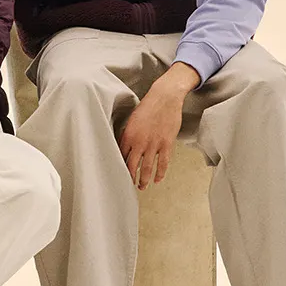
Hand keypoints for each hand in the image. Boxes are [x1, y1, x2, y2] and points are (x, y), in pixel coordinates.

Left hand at [120, 67, 198, 187]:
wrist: (165, 98)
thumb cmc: (149, 105)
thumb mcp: (132, 119)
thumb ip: (129, 134)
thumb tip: (125, 146)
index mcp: (128, 135)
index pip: (121, 156)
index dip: (120, 166)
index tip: (120, 173)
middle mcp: (139, 142)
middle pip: (131, 166)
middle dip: (130, 178)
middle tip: (129, 184)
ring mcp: (153, 144)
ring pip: (147, 168)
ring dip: (144, 180)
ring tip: (142, 187)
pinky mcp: (166, 144)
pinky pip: (163, 163)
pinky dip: (160, 174)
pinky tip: (157, 179)